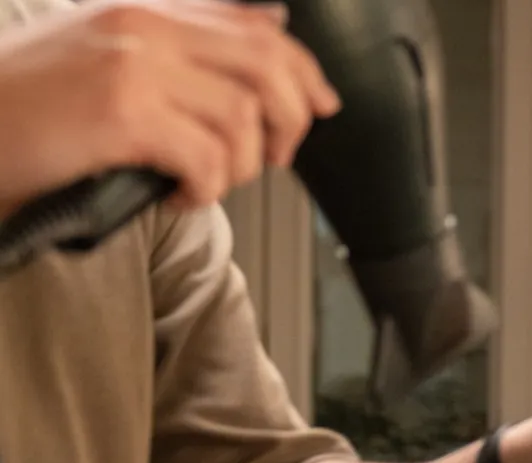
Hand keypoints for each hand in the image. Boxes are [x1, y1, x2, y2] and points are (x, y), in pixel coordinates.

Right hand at [0, 0, 341, 215]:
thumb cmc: (20, 108)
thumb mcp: (100, 58)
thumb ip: (174, 53)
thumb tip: (259, 52)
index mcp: (143, 11)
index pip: (256, 27)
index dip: (303, 70)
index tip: (321, 105)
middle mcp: (143, 27)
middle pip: (267, 67)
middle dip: (289, 120)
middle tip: (274, 158)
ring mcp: (133, 66)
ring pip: (242, 117)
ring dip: (241, 165)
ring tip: (207, 182)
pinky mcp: (121, 112)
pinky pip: (208, 155)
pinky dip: (207, 188)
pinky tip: (183, 196)